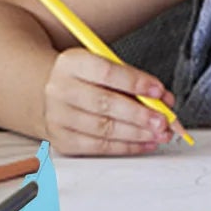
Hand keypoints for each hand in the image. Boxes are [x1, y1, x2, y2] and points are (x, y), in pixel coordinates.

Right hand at [43, 46, 180, 154]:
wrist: (47, 93)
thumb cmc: (84, 77)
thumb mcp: (102, 64)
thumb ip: (132, 78)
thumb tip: (163, 98)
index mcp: (72, 63)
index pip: (106, 72)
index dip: (135, 82)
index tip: (159, 91)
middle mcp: (60, 90)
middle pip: (104, 104)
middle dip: (139, 115)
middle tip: (163, 120)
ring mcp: (58, 118)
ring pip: (102, 129)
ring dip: (136, 134)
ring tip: (158, 134)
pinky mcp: (62, 141)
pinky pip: (97, 147)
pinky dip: (125, 146)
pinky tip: (143, 143)